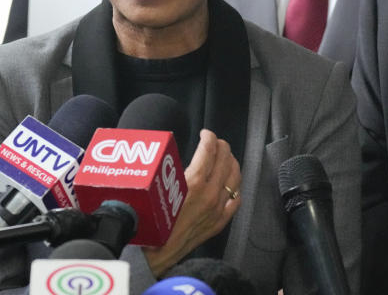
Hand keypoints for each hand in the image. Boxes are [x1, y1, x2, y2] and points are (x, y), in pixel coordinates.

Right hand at [142, 129, 241, 275]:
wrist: (155, 255)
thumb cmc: (151, 222)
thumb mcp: (157, 188)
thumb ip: (168, 168)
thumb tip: (170, 154)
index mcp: (194, 182)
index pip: (209, 150)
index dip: (208, 137)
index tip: (205, 133)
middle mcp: (210, 194)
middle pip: (225, 160)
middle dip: (221, 146)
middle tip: (214, 142)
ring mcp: (217, 209)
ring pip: (235, 178)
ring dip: (231, 163)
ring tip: (225, 157)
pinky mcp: (219, 222)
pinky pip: (235, 200)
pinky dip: (234, 187)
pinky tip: (229, 184)